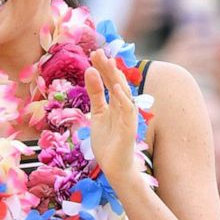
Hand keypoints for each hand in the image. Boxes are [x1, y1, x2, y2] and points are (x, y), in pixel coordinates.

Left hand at [84, 49, 144, 186]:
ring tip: (107, 63)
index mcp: (115, 102)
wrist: (115, 166)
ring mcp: (128, 116)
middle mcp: (124, 106)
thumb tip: (89, 71)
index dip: (103, 67)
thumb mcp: (97, 113)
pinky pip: (127, 110)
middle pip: (116, 82)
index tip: (93, 52)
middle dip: (107, 67)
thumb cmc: (108, 141)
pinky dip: (122, 98)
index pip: (109, 80)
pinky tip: (115, 88)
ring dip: (115, 77)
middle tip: (97, 52)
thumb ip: (95, 94)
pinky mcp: (129, 127)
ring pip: (123, 92)